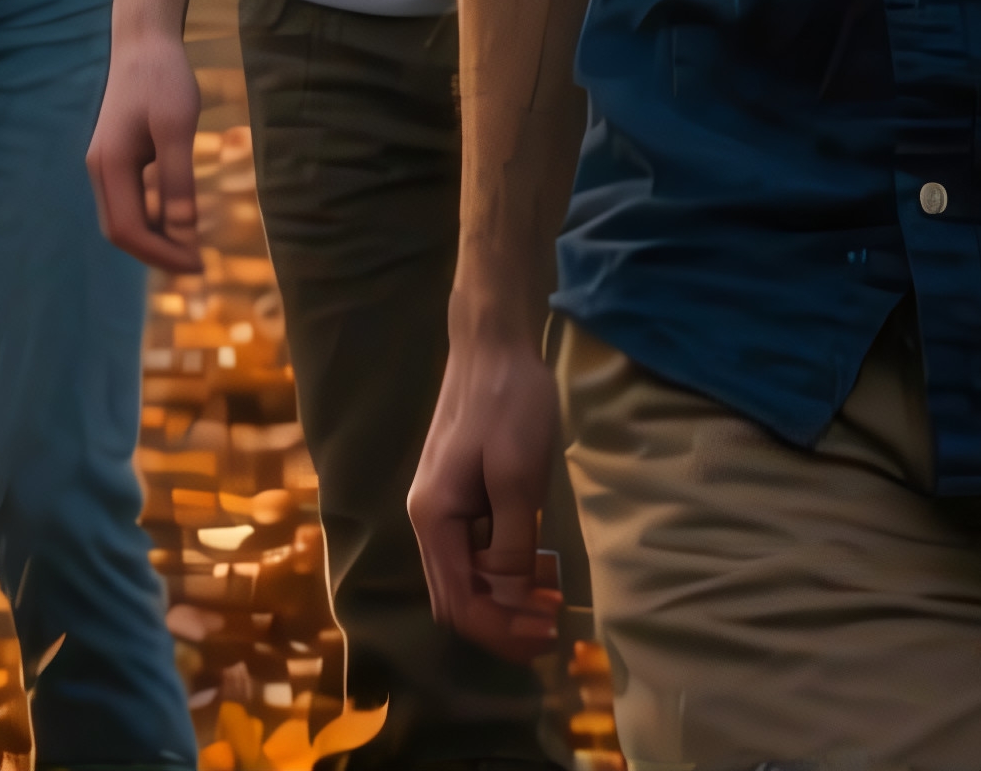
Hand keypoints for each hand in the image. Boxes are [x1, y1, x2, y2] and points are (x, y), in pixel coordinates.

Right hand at [86, 23, 205, 279]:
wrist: (143, 42)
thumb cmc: (163, 79)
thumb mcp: (177, 128)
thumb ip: (178, 180)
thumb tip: (185, 232)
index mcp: (110, 164)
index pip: (128, 229)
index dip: (162, 254)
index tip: (200, 264)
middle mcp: (101, 168)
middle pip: (119, 231)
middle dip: (156, 254)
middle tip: (199, 264)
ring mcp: (105, 163)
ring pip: (122, 218)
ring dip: (153, 240)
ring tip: (191, 250)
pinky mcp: (117, 157)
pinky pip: (128, 202)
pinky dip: (151, 221)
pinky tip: (178, 221)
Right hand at [408, 324, 577, 659]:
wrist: (492, 349)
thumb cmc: (507, 406)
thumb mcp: (517, 476)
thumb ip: (511, 540)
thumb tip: (510, 593)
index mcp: (434, 517)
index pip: (459, 601)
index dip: (502, 628)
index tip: (549, 630)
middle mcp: (428, 520)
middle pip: (454, 600)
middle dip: (500, 625)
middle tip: (552, 629)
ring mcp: (441, 509)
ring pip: (463, 581)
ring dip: (502, 604)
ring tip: (549, 606)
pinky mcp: (458, 499)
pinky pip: (472, 557)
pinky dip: (501, 578)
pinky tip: (534, 574)